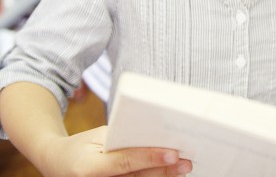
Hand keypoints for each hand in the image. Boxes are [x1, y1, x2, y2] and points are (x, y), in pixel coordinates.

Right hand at [40, 126, 192, 176]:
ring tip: (182, 168)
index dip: (151, 157)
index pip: (126, 162)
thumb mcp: (97, 136)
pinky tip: (167, 174)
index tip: (174, 152)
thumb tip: (155, 135)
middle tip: (186, 161)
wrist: (56, 163)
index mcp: (89, 167)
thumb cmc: (81, 144)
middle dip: (164, 170)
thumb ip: (122, 138)